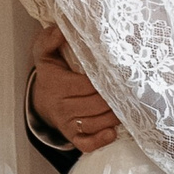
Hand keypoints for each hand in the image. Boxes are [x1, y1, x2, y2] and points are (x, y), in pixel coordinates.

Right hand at [31, 24, 118, 151]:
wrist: (41, 99)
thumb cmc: (50, 72)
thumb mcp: (44, 52)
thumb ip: (50, 40)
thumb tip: (60, 29)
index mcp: (57, 84)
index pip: (87, 85)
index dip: (106, 81)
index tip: (121, 75)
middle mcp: (61, 106)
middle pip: (95, 105)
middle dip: (114, 99)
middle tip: (131, 92)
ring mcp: (66, 123)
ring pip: (95, 123)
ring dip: (113, 117)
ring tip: (128, 107)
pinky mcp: (71, 136)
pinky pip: (85, 143)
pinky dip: (100, 140)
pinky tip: (112, 133)